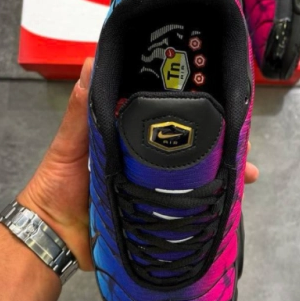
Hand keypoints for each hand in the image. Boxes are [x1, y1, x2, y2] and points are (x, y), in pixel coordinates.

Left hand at [18, 57, 258, 271]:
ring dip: (220, 171)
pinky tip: (230, 201)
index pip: (163, 113)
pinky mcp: (154, 210)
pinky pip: (186, 203)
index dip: (188, 105)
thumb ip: (81, 108)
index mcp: (126, 133)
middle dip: (216, 140)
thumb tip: (91, 61)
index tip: (215, 96)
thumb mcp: (69, 143)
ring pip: (193, 173)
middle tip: (242, 137)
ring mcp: (152, 184)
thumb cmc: (56, 186)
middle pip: (186, 144)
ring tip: (246, 171)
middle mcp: (144, 157)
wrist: (54, 239)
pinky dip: (208, 202)